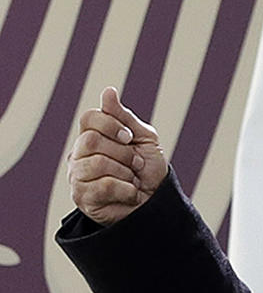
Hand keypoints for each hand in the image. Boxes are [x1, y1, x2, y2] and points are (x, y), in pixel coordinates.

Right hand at [68, 87, 166, 224]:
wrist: (156, 201)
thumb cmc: (147, 169)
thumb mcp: (142, 138)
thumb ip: (123, 117)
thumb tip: (108, 91)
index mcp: (92, 137)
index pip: (88, 118)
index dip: (111, 123)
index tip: (129, 136)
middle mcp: (78, 155)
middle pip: (90, 140)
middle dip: (122, 151)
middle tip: (136, 162)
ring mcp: (77, 177)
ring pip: (96, 163)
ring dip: (125, 171)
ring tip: (132, 178)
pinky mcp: (82, 198)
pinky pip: (104, 186)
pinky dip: (126, 188)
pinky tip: (130, 192)